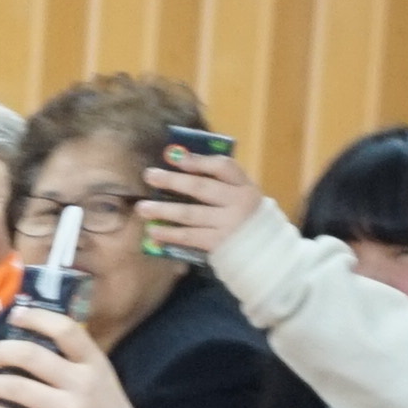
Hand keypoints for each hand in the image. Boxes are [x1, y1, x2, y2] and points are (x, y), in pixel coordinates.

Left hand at [141, 136, 264, 266]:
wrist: (265, 251)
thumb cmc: (245, 217)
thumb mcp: (240, 195)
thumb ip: (219, 182)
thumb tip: (181, 162)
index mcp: (245, 186)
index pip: (223, 167)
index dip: (198, 161)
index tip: (174, 157)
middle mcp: (239, 203)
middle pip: (202, 188)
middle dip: (173, 181)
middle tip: (149, 176)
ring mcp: (229, 224)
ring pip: (191, 214)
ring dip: (164, 210)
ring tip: (142, 208)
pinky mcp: (219, 243)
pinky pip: (189, 236)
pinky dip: (170, 233)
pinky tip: (153, 231)